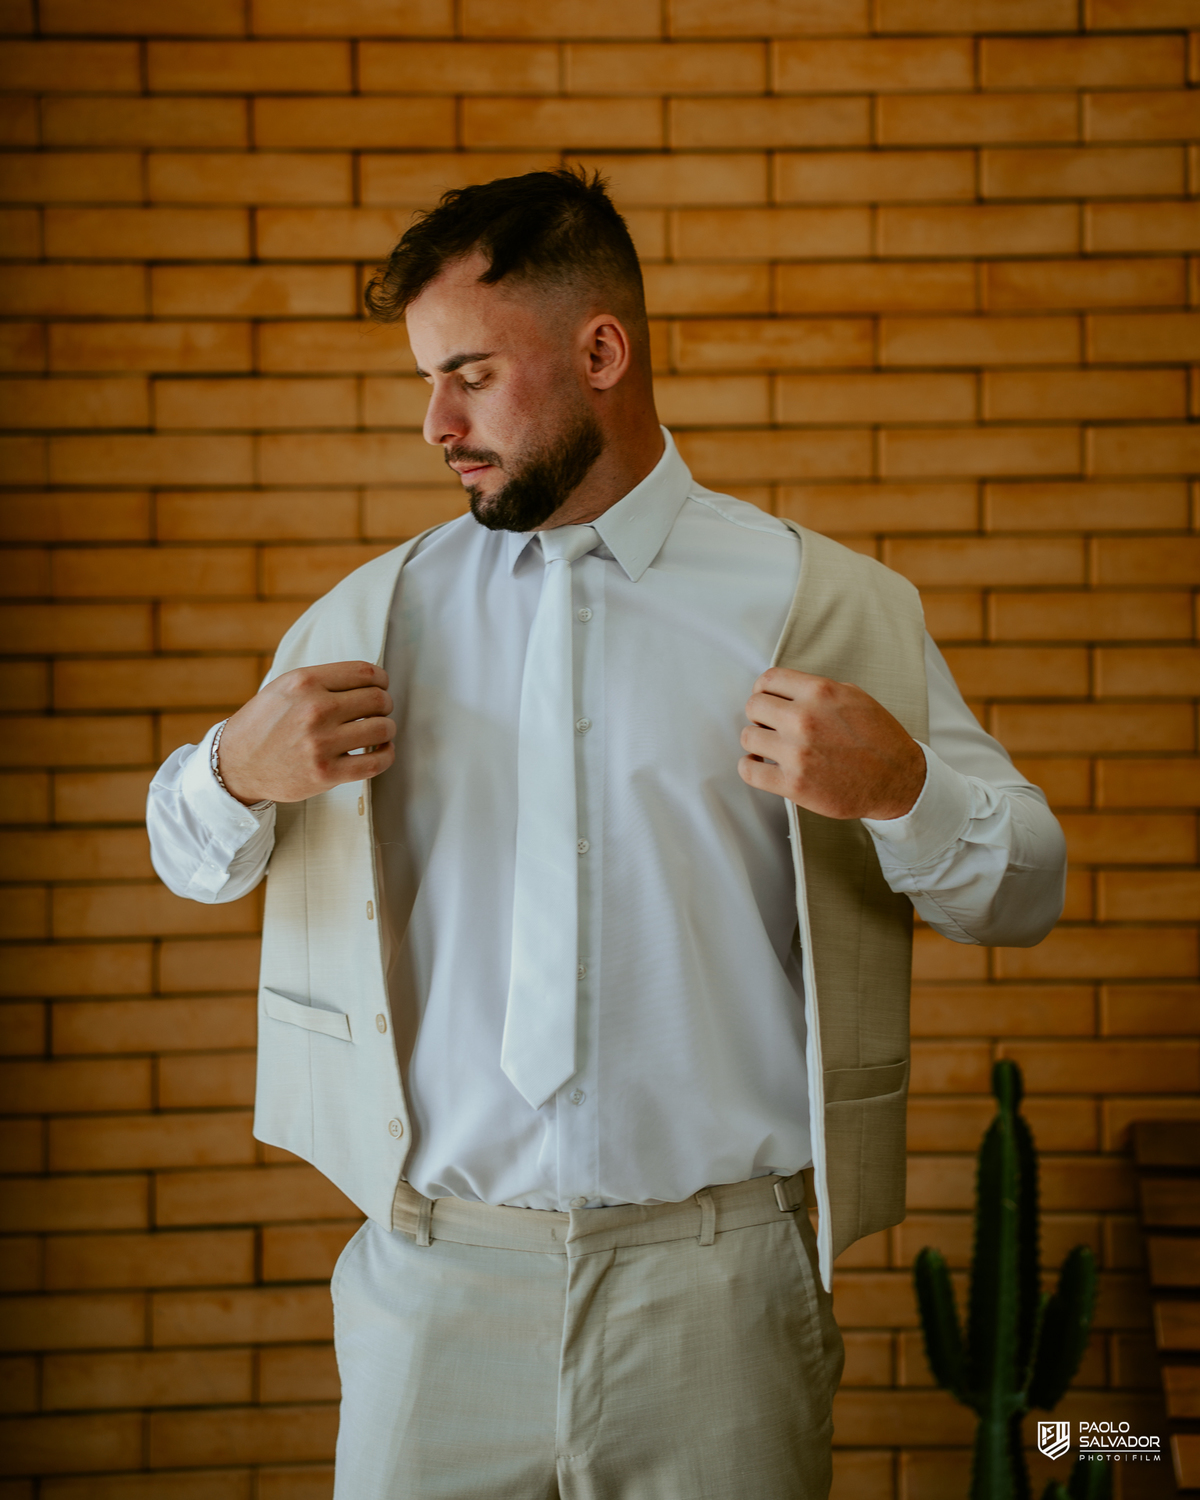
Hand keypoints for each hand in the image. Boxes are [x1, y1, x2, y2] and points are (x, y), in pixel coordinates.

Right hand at [215, 661, 395, 805]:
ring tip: (379, 732)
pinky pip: (376, 762)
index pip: (364, 672)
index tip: (380, 687)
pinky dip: (386, 755)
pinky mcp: (326, 773)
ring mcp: (320, 743)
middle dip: (385, 704)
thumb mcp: (285, 688)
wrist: (235, 764)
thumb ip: (322, 681)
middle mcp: (314, 709)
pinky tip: (380, 751)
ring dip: (387, 729)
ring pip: (382, 729)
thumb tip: (369, 679)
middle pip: (378, 699)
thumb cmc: (264, 724)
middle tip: (379, 712)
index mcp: (305, 682)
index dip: (381, 680)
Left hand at [738, 667, 925, 820]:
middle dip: (761, 715)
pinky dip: (750, 767)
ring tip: (772, 748)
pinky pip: (748, 770)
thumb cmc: (878, 738)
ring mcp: (797, 753)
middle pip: (753, 705)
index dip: (764, 690)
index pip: (768, 679)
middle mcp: (805, 719)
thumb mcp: (854, 697)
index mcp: (820, 692)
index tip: (769, 701)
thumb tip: (784, 690)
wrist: (897, 781)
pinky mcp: (793, 784)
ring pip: (748, 736)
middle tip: (773, 727)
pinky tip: (761, 766)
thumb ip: (817, 690)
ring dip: (758, 741)